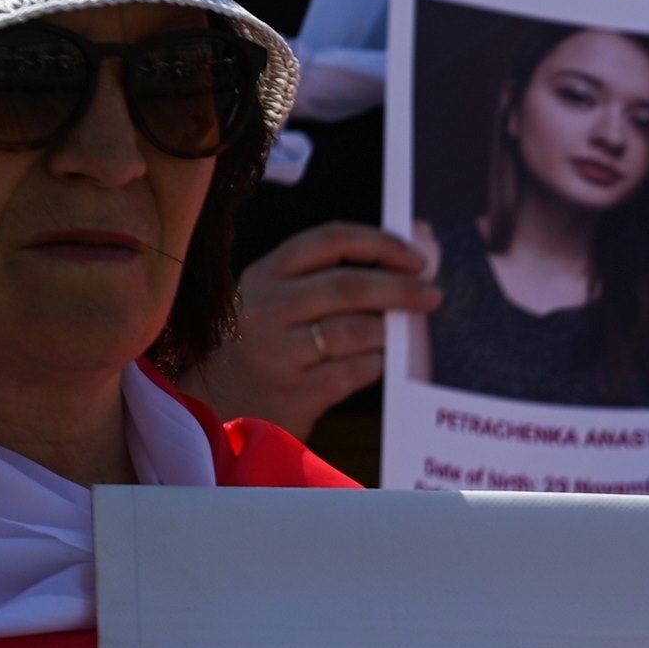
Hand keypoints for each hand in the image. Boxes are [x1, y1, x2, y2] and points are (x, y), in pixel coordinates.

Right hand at [177, 223, 437, 435]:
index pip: (329, 240)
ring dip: (391, 331)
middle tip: (432, 295)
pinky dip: (379, 364)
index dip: (380, 243)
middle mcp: (265, 308)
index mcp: (263, 274)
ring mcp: (276, 352)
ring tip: (408, 333)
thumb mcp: (271, 303)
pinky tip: (386, 362)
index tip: (415, 258)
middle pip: (349, 286)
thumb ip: (318, 282)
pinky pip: (354, 371)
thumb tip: (398, 272)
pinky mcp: (294, 393)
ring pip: (355, 331)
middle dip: (401, 289)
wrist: (215, 407)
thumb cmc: (258, 349)